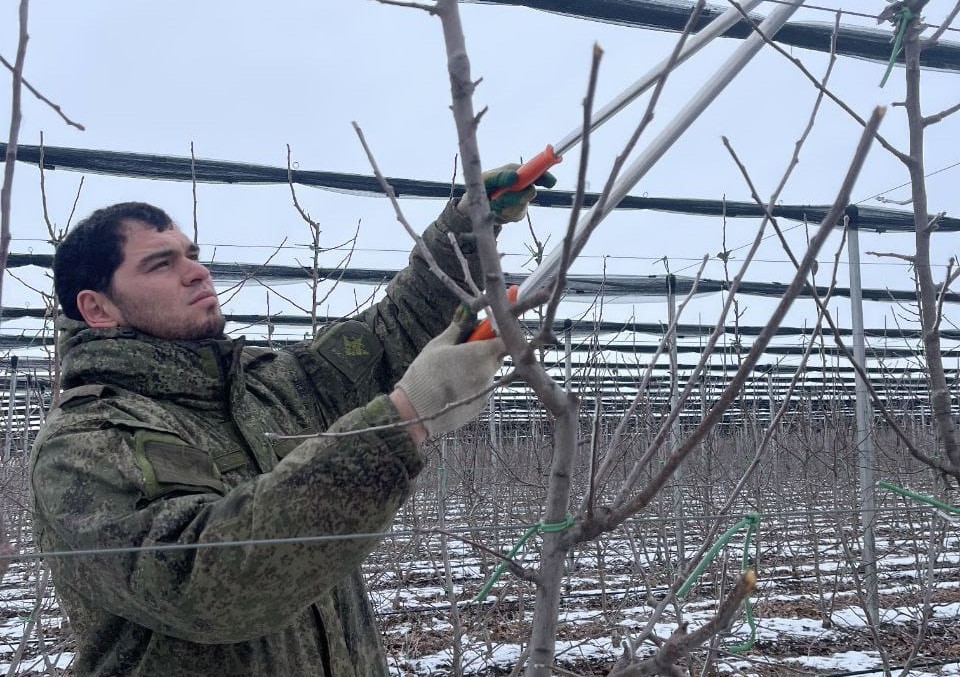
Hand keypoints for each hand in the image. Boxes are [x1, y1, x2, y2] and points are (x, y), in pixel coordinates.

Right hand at [394, 315, 505, 439]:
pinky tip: (454, 388)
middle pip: (498, 356)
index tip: (485, 333)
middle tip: (465, 352)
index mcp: (480, 353)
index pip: (504, 339)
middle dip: (486, 351)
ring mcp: (486, 390)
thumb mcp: (439, 345)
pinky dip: (473, 385)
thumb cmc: (426, 373)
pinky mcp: (482, 405)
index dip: (496, 335)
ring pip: (489, 373)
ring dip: (478, 369)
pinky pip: (482, 389)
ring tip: (454, 373)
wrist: (417, 410)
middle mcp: (489, 372)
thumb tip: (466, 311)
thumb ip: (457, 328)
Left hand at [459, 164, 556, 223]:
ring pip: (522, 206)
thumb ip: (500, 177)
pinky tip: (496, 210)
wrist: (472, 206)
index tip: (550, 183)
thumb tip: (515, 176)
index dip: (545, 176)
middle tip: (501, 199)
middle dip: (517, 198)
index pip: (536, 172)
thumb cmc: (478, 187)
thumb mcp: (486, 180)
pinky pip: (516, 216)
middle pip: (530, 193)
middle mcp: (521, 184)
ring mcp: (520, 199)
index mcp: (515, 171)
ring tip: (494, 203)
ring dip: (506, 207)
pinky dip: (505, 215)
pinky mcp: (517, 212)